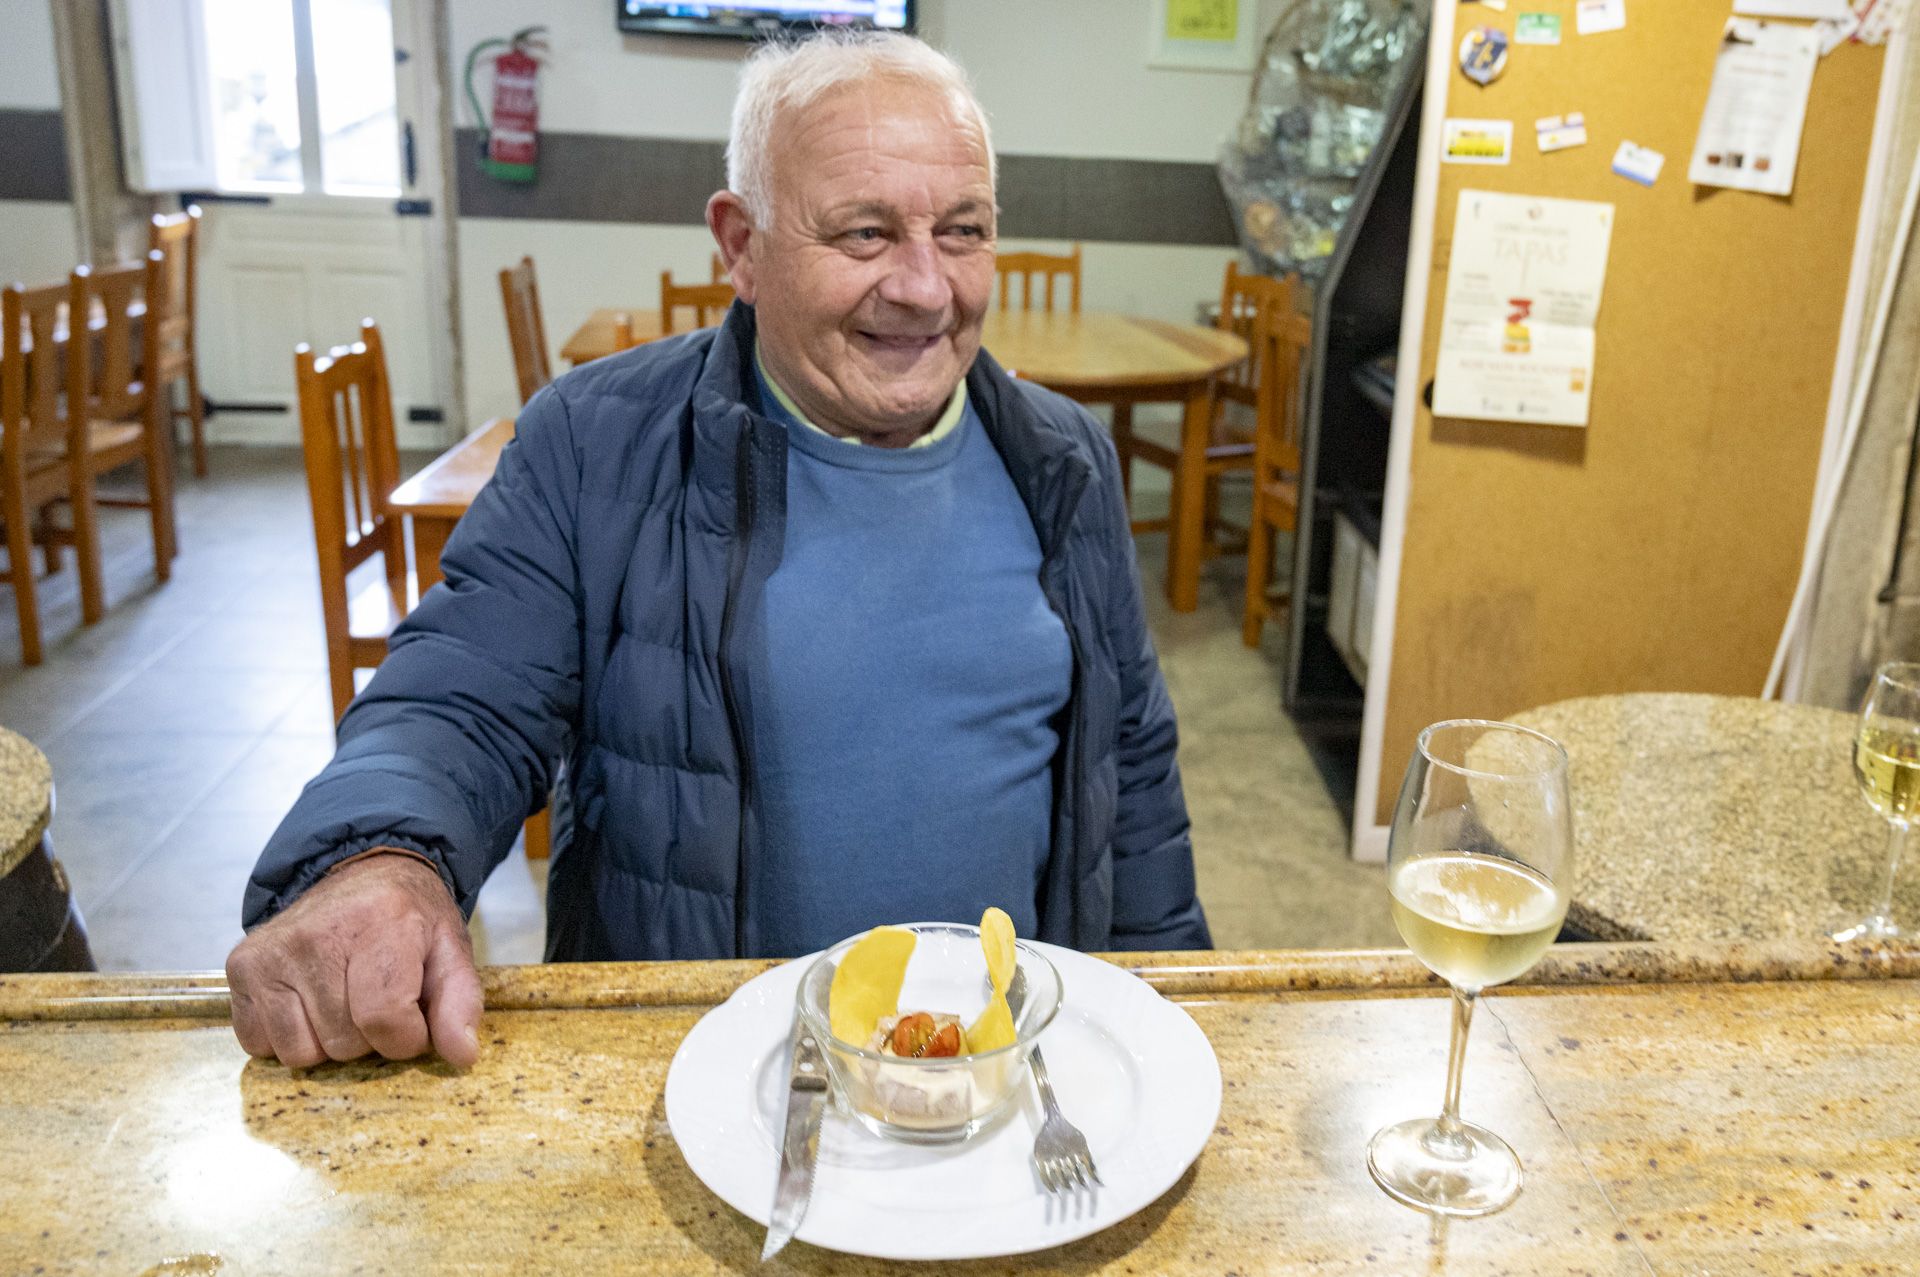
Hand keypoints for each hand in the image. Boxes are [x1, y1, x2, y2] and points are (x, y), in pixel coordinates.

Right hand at [226, 852, 482, 1067]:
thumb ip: (460, 1004)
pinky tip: (308, 1003)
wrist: (359, 876)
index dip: (406, 1039)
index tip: (413, 1022)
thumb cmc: (407, 919)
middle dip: (370, 1038)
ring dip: (328, 1042)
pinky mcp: (241, 966)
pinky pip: (260, 1044)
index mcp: (380, 921)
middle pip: (344, 1042)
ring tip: (343, 1001)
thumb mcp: (449, 951)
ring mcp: (272, 951)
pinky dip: (289, 1036)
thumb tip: (461, 1056)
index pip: (384, 1018)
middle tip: (375, 1000)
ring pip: (301, 1052)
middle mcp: (317, 934)